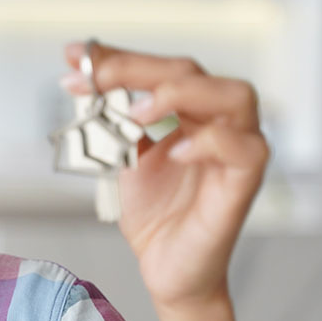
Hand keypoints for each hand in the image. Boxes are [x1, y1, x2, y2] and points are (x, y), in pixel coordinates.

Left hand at [61, 42, 269, 306]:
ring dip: (180, 94)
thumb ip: (109, 116)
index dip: (119, 57)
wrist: (164, 266)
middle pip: (190, 71)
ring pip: (235, 95)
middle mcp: (219, 121)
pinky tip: (176, 152)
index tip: (75, 54)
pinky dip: (209, 142)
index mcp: (191, 109)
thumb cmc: (153, 211)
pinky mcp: (245, 181)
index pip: (160, 68)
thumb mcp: (120, 154)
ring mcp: (238, 148)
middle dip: (136, 69)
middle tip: (94, 79)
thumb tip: (79, 75)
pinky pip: (245, 148)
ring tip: (137, 111)